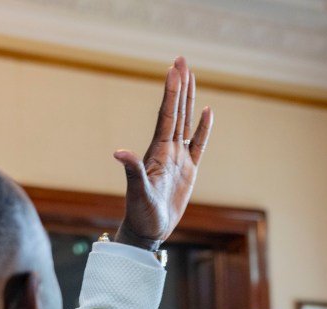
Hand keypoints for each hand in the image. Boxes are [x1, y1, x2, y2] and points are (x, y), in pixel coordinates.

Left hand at [114, 56, 212, 250]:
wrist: (149, 230)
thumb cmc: (140, 213)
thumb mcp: (137, 192)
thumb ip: (132, 171)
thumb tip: (119, 153)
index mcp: (157, 152)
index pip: (166, 116)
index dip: (171, 93)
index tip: (174, 70)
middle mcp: (168, 150)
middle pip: (176, 111)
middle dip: (179, 86)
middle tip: (181, 59)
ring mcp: (179, 159)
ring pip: (186, 122)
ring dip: (189, 100)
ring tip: (191, 76)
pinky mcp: (188, 170)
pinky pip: (198, 144)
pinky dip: (203, 128)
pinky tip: (207, 112)